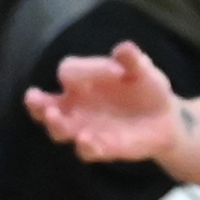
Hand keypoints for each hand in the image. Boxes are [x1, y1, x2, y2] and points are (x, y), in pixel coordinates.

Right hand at [25, 39, 184, 162]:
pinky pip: (85, 151)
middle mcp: (75, 105)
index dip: (85, 70)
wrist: (165, 119)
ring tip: (54, 117)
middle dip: (37, 103)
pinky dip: (84, 146)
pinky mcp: (100, 148)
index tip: (118, 71)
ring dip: (55, 125)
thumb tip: (124, 48)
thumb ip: (133, 61)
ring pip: (58, 130)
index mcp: (81, 80)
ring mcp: (84, 128)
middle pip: (45, 105)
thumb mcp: (143, 71)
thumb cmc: (146, 88)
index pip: (68, 71)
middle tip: (33, 97)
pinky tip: (87, 139)